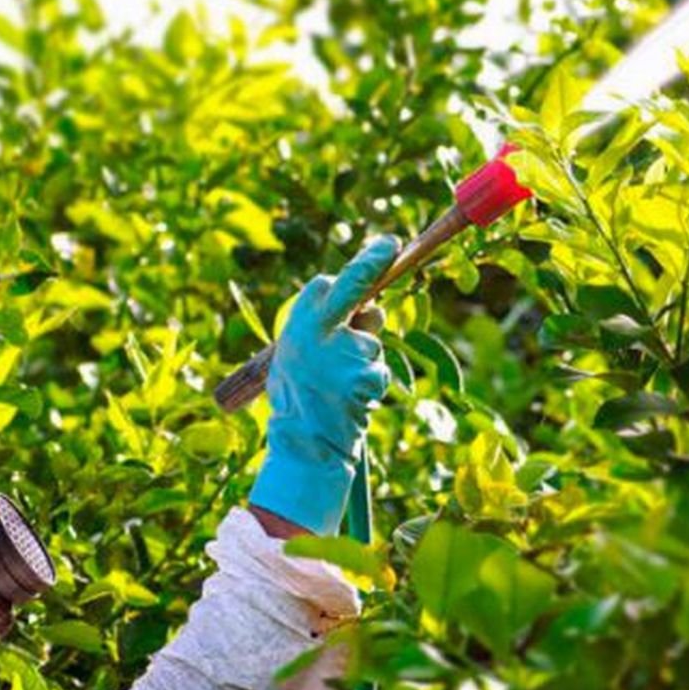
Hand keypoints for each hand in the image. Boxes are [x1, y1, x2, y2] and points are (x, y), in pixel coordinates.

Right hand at [249, 236, 398, 535]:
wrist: (302, 445)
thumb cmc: (300, 401)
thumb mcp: (297, 358)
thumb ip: (323, 332)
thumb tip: (368, 309)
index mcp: (297, 325)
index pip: (328, 286)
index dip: (357, 274)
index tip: (385, 249)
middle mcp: (317, 331)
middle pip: (353, 287)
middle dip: (372, 261)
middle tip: (391, 244)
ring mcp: (343, 352)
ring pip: (371, 342)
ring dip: (365, 361)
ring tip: (340, 388)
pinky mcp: (365, 376)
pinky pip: (379, 371)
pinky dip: (372, 384)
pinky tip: (351, 400)